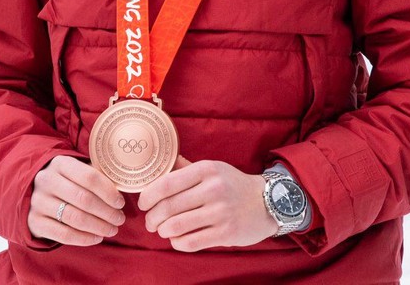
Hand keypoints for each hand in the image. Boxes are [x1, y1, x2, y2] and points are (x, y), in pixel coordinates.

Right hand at [28, 155, 125, 244]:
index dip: (108, 192)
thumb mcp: (76, 170)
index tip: (120, 203)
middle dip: (106, 212)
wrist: (33, 192)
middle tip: (120, 219)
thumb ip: (95, 176)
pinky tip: (97, 238)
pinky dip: (83, 238)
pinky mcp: (34, 222)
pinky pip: (63, 234)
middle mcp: (47, 181)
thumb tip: (120, 189)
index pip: (90, 177)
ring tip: (112, 229)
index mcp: (61, 163)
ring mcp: (38, 202)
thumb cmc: (65, 180)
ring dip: (98, 226)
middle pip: (84, 199)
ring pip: (75, 218)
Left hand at [138, 156, 276, 251]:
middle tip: (150, 222)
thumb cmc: (232, 184)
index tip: (143, 203)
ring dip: (163, 231)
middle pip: (168, 207)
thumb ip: (185, 168)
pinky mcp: (226, 233)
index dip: (148, 196)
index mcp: (206, 169)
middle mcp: (213, 188)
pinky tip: (177, 239)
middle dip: (152, 218)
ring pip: (176, 226)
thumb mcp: (212, 168)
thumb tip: (160, 165)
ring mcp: (220, 212)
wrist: (266, 202)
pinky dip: (177, 243)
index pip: (167, 183)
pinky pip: (190, 242)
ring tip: (163, 230)